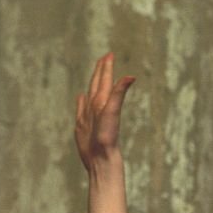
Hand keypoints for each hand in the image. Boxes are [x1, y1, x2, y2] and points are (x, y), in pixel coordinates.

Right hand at [75, 53, 134, 172]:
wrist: (100, 158)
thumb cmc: (107, 136)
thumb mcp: (112, 111)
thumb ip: (119, 92)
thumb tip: (131, 76)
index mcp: (103, 101)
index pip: (105, 80)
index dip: (106, 68)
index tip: (109, 54)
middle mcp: (96, 107)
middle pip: (98, 84)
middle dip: (101, 71)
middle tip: (104, 58)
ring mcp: (89, 116)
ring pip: (90, 94)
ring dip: (92, 83)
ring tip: (94, 74)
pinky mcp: (82, 126)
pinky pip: (81, 109)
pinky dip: (81, 101)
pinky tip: (82, 97)